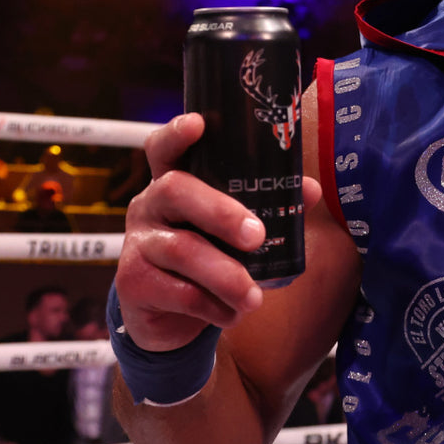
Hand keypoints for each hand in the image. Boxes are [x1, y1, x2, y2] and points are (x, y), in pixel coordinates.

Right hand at [114, 113, 321, 351]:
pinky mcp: (133, 283)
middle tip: (257, 236)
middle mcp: (148, 204)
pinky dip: (213, 306)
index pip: (164, 148)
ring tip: (254, 297)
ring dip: (226, 275)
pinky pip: (178, 292)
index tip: (198, 123)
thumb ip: (268, 207)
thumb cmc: (208, 258)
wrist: (170, 319)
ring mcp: (137, 243)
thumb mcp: (233, 231)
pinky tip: (231, 313)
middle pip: (176, 190)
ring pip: (181, 249)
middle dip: (221, 212)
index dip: (176, 133)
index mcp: (173, 182)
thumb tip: (310, 191)